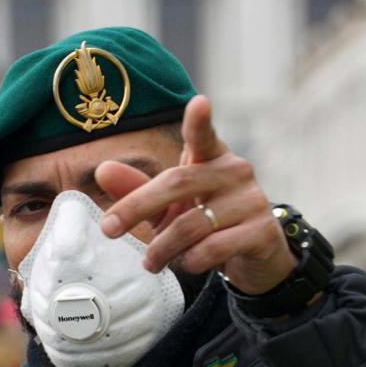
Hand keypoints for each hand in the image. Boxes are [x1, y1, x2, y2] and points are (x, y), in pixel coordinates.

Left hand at [96, 95, 296, 295]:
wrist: (253, 257)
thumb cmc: (205, 222)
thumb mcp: (168, 207)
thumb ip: (137, 190)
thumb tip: (103, 170)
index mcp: (211, 158)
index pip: (203, 136)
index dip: (199, 122)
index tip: (198, 103)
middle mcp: (235, 172)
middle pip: (178, 183)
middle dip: (137, 206)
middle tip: (108, 229)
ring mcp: (252, 200)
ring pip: (192, 225)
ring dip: (163, 247)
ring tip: (150, 262)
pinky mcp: (262, 231)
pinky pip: (214, 248)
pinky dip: (192, 260)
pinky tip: (188, 263)